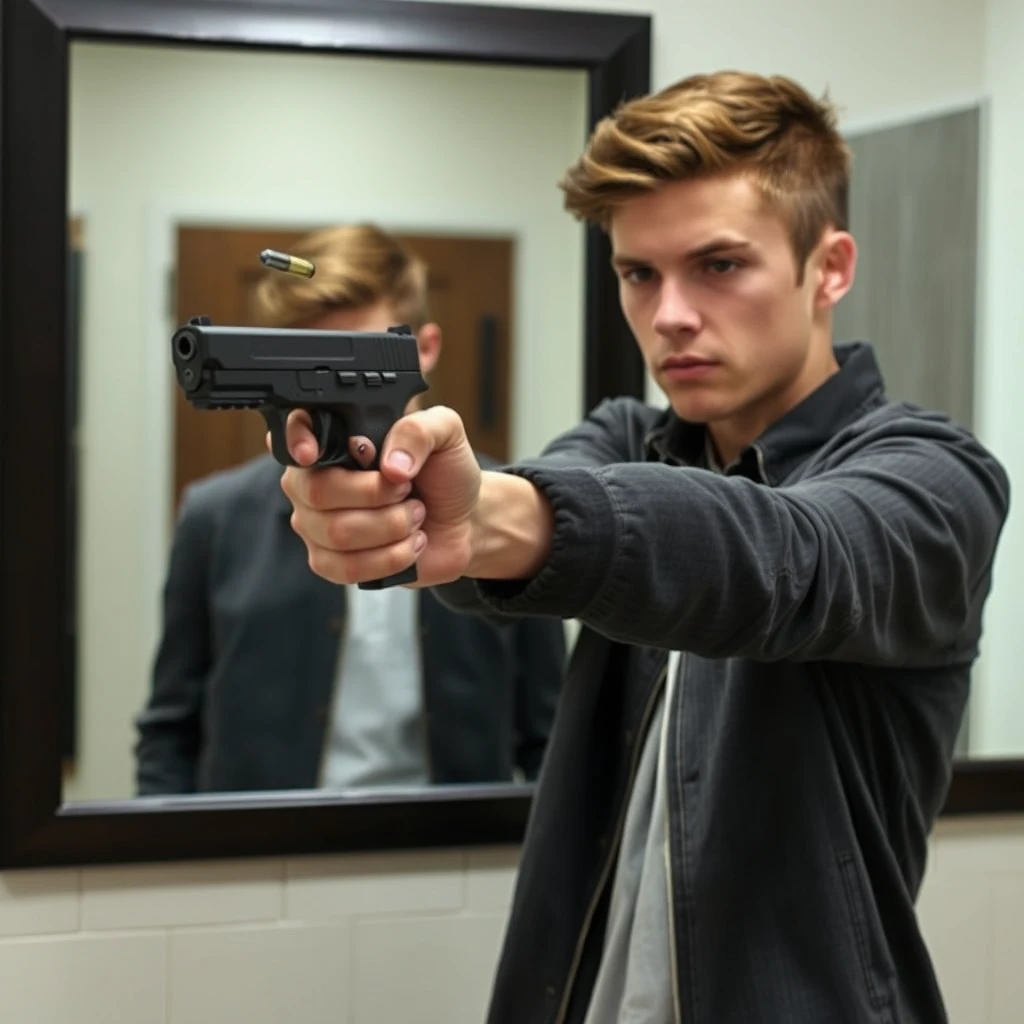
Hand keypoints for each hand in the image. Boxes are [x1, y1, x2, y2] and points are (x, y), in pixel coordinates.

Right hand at [278, 406, 481, 586]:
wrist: (464, 521)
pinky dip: (391, 556)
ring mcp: (318, 525)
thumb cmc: (445, 474)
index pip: (292, 433)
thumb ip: (419, 431)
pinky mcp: (333, 563)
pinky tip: (409, 544)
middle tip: (407, 490)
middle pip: (318, 491)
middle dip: (376, 494)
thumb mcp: (445, 433)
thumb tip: (391, 466)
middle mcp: (314, 482)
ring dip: (392, 526)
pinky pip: (347, 567)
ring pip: (337, 533)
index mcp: (334, 442)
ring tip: (414, 515)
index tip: (312, 454)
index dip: (296, 441)